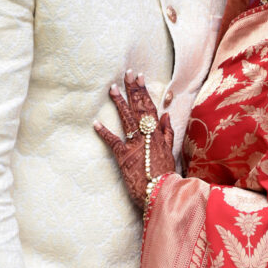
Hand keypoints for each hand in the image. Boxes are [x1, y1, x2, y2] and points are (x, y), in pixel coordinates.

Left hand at [94, 69, 174, 209]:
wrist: (162, 193)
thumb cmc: (167, 176)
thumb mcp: (171, 152)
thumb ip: (167, 133)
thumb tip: (165, 115)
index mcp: (157, 135)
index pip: (150, 108)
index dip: (144, 92)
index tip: (139, 77)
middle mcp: (146, 136)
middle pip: (139, 109)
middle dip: (132, 90)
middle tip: (127, 74)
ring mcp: (135, 145)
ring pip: (127, 120)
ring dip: (120, 103)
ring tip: (112, 89)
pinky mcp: (124, 157)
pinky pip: (113, 142)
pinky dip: (104, 132)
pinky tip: (95, 123)